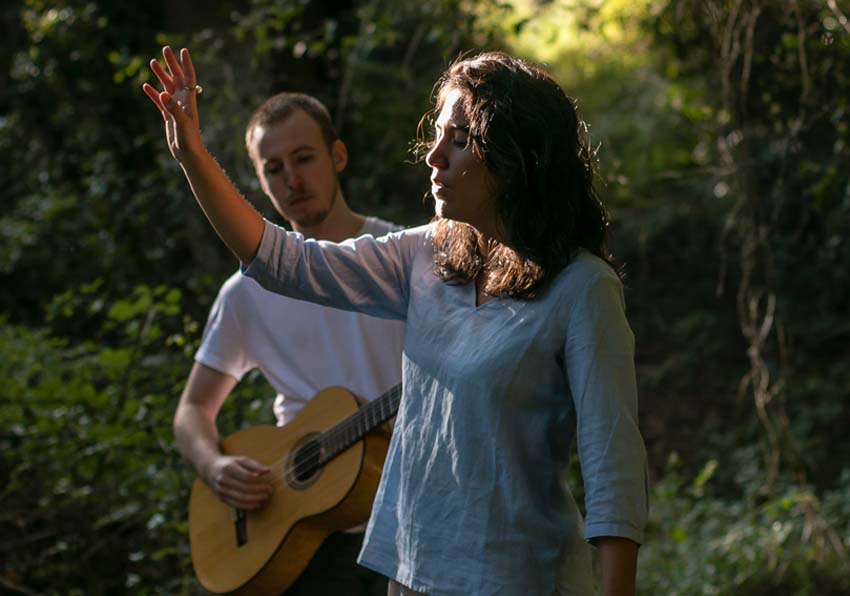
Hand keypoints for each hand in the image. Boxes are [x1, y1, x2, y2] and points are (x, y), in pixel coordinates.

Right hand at [142, 46, 203, 162]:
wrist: (188, 154)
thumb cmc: (189, 140)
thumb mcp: (182, 123)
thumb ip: (173, 108)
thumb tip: (163, 93)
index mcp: (189, 101)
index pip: (188, 78)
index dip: (186, 64)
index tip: (182, 50)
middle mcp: (183, 102)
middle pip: (177, 78)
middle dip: (171, 64)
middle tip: (165, 49)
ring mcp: (175, 108)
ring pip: (167, 87)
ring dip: (160, 75)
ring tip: (152, 62)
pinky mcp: (168, 116)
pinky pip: (159, 101)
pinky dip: (153, 93)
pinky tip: (145, 86)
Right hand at [204, 455, 274, 509]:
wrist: (209, 469)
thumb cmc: (228, 463)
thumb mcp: (240, 460)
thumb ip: (254, 465)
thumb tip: (268, 471)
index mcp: (229, 468)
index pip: (247, 477)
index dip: (259, 482)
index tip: (269, 484)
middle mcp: (223, 480)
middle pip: (245, 489)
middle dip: (259, 492)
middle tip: (269, 492)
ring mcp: (221, 490)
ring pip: (240, 498)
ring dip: (255, 500)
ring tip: (264, 498)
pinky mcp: (221, 498)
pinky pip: (235, 504)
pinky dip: (247, 506)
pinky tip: (256, 505)